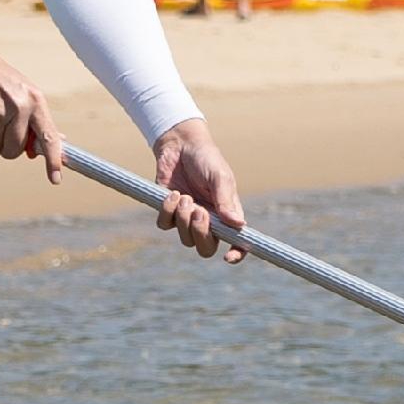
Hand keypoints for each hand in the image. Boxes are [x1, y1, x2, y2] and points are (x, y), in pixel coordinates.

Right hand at [0, 31, 62, 176]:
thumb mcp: (22, 92)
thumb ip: (36, 118)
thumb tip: (54, 142)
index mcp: (35, 100)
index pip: (49, 136)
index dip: (53, 160)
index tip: (55, 179)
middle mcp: (21, 107)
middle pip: (17, 150)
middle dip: (7, 146)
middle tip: (0, 127)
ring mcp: (0, 114)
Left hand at [151, 115, 246, 260]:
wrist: (179, 145)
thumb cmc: (206, 159)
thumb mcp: (220, 176)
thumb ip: (226, 200)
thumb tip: (238, 224)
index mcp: (227, 214)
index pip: (236, 242)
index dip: (236, 254)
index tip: (228, 258)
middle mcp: (209, 221)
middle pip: (206, 248)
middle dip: (201, 234)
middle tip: (199, 211)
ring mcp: (187, 218)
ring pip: (185, 239)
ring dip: (184, 219)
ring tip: (185, 196)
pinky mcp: (168, 212)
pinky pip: (166, 225)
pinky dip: (167, 211)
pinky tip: (173, 194)